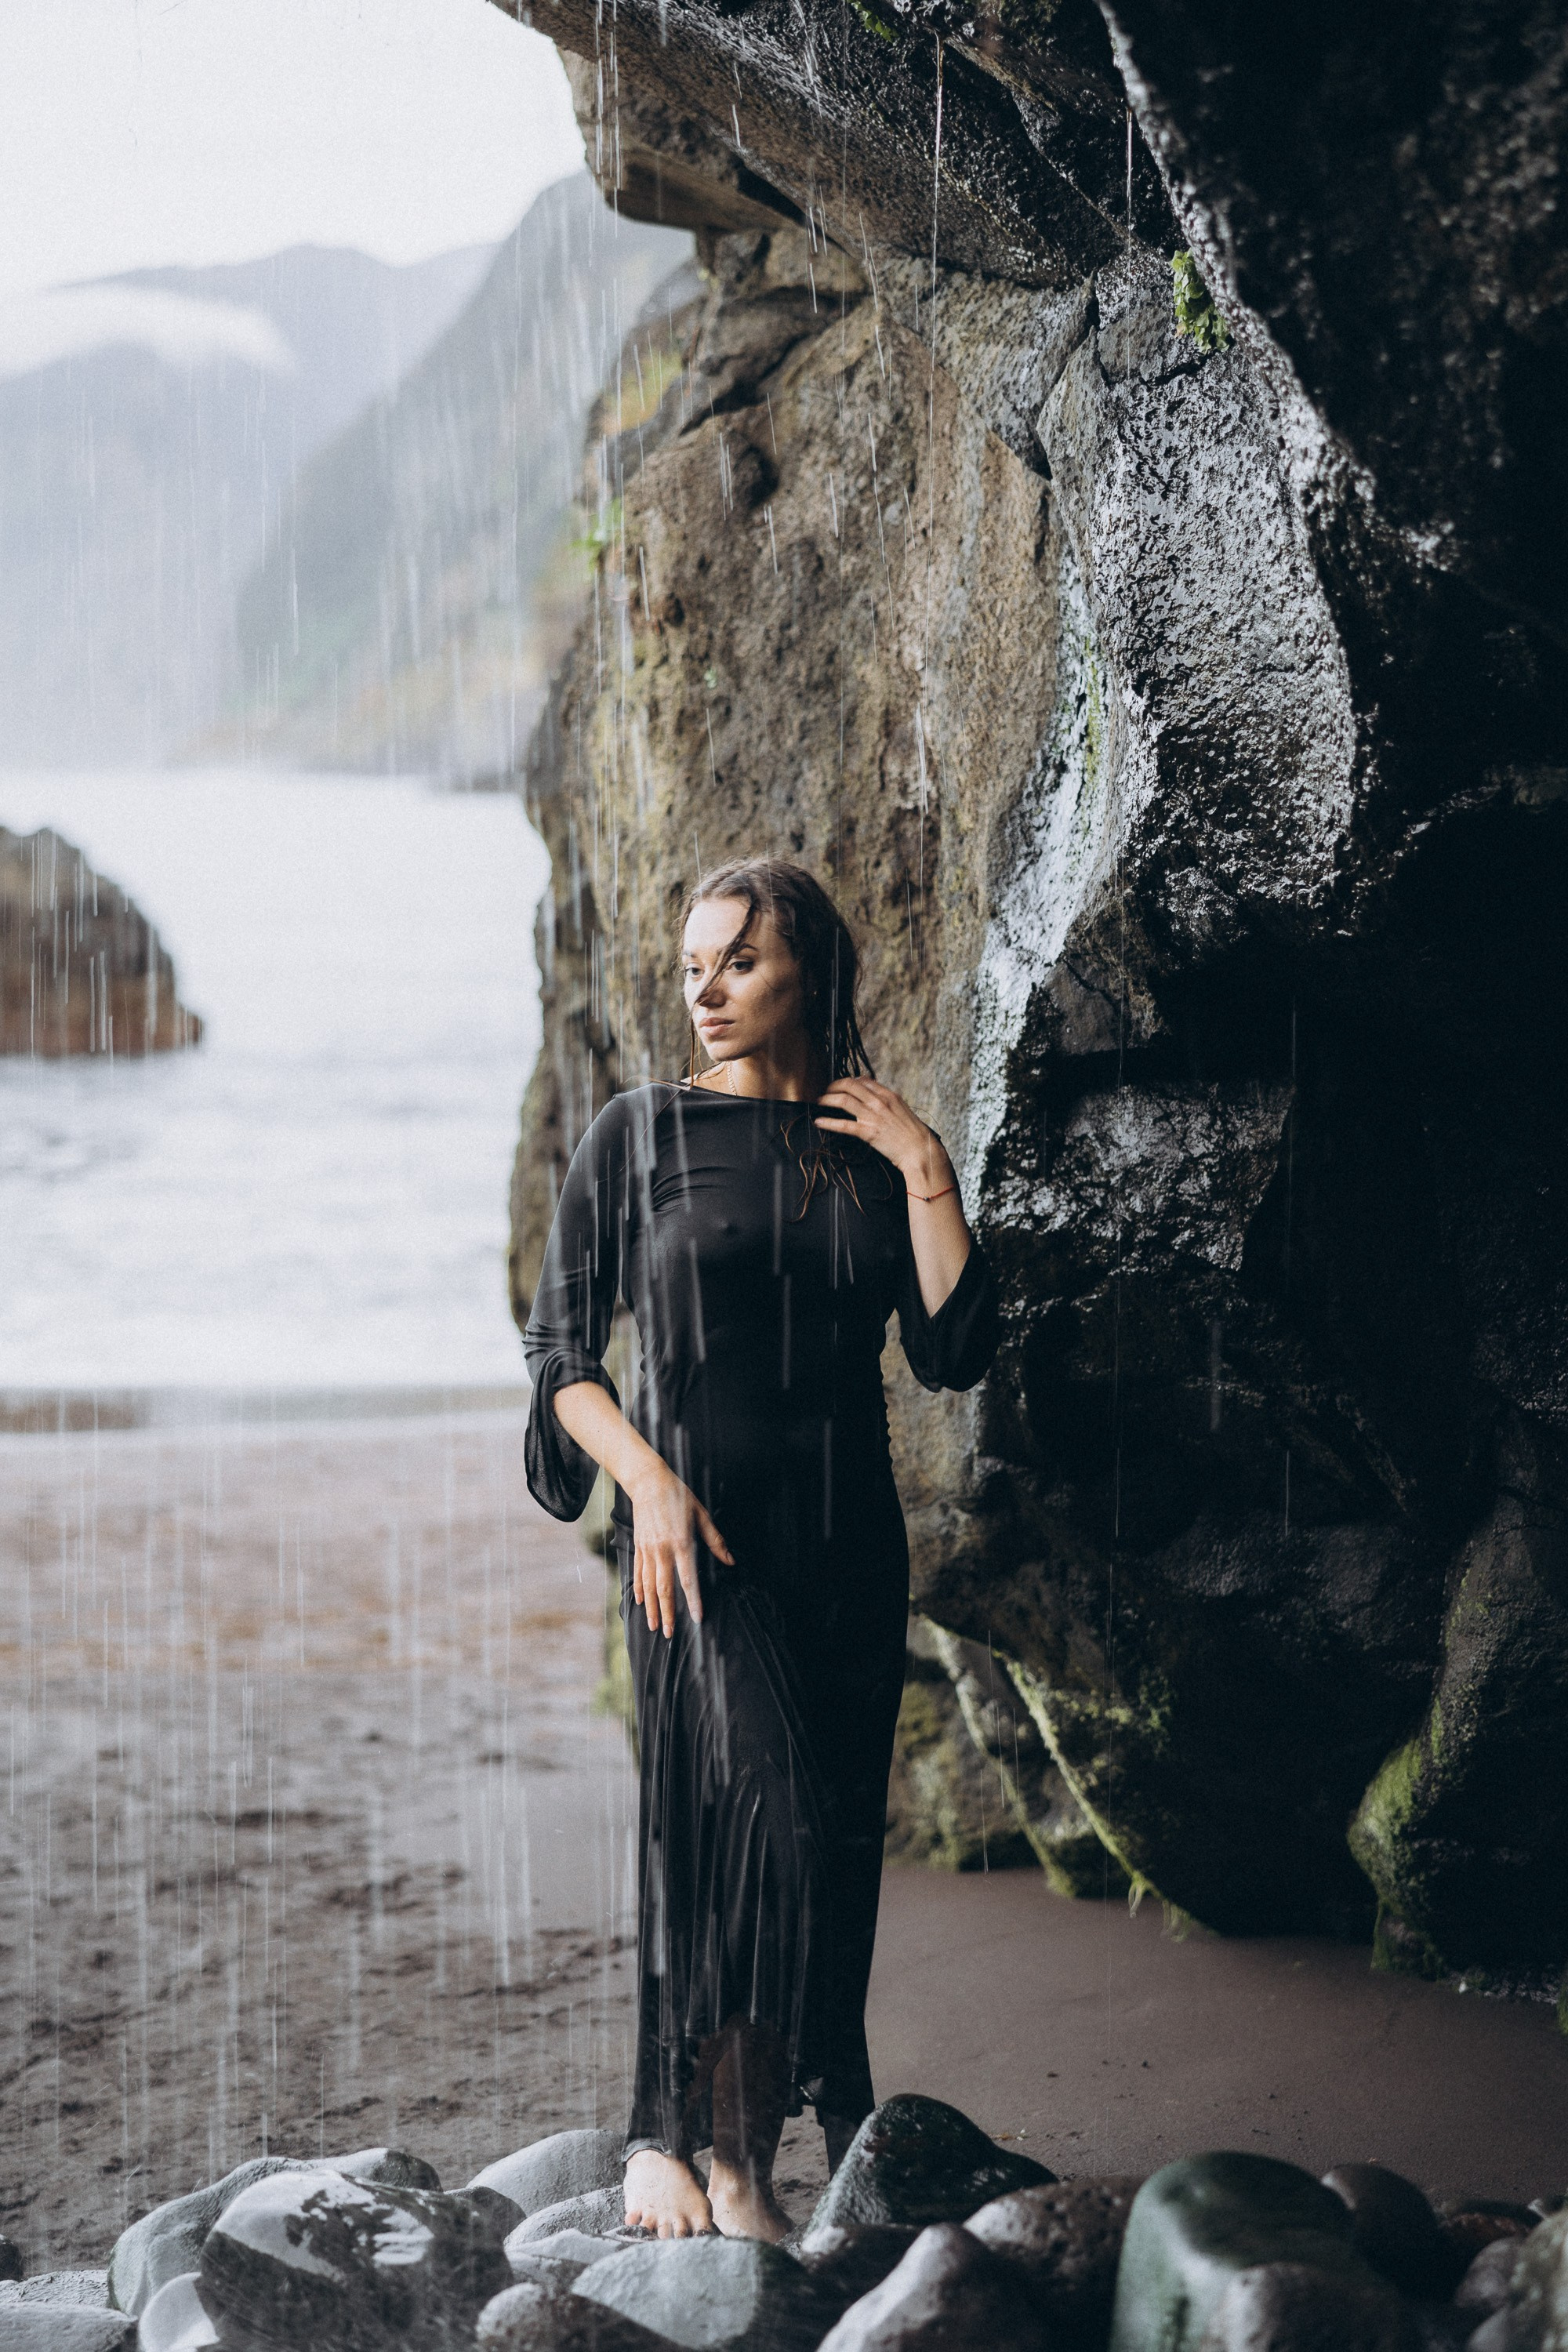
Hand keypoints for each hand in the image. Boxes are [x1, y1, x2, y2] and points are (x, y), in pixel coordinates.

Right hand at [627, 1460, 733, 1637]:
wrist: (648, 1482)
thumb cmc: (679, 1497)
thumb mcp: (702, 1515)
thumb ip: (715, 1541)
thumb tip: (731, 1561)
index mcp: (681, 1543)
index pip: (688, 1579)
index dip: (693, 1600)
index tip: (696, 1618)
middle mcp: (662, 1550)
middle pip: (664, 1589)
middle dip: (668, 1613)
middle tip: (670, 1634)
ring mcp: (648, 1550)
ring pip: (649, 1585)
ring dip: (652, 1608)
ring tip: (654, 1626)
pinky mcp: (639, 1546)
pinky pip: (638, 1573)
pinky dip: (639, 1589)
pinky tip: (641, 1603)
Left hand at [814, 1079, 952, 1192]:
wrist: (920, 1151)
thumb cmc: (914, 1135)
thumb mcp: (903, 1112)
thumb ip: (888, 1104)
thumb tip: (876, 1098)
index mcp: (889, 1096)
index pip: (864, 1080)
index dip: (849, 1081)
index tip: (842, 1085)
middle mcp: (880, 1102)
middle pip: (850, 1086)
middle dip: (834, 1086)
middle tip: (826, 1091)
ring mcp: (873, 1116)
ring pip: (843, 1100)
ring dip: (827, 1100)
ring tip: (819, 1102)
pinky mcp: (868, 1132)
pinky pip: (843, 1125)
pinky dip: (828, 1122)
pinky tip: (819, 1122)